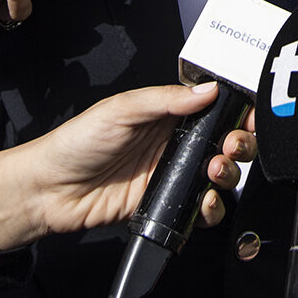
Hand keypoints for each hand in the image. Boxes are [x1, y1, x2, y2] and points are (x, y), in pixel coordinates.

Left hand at [0, 82, 254, 249]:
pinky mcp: (165, 204)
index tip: (248, 118)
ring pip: (219, 175)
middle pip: (225, 143)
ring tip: (216, 171)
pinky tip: (204, 202)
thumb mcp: (120, 110)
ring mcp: (171, 175)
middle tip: (233, 146)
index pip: (214, 110)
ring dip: (228, 174)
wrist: (49, 190)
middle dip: (239, 144)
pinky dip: (211, 208)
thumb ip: (166, 100)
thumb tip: (207, 89)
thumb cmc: (75, 143)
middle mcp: (174, 144)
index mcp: (166, 114)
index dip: (237, 114)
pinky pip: (200, 208)